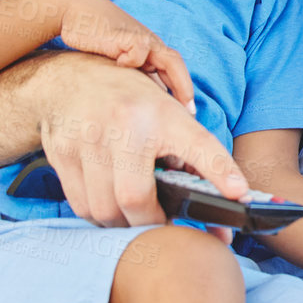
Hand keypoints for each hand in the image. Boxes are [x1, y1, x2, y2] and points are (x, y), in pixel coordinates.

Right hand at [33, 52, 246, 228]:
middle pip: (135, 200)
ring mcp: (88, 140)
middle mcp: (124, 125)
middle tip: (163, 222)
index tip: (240, 195)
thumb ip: (190, 150)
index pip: (199, 145)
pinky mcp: (61, 154)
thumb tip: (224, 196)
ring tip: (136, 214)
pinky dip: (101, 215)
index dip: (220, 172)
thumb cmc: (129, 100)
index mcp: (161, 114)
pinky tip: (111, 205)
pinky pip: (82, 206)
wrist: (69, 79)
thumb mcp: (166, 112)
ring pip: (106, 210)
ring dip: (124, 223)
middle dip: (152, 222)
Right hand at [47, 0, 195, 114]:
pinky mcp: (127, 36)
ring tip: (173, 105)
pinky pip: (139, 53)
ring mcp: (140, 39)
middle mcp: (150, 44)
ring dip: (176, 82)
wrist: (76, 11)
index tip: (190, 113)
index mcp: (150, 49)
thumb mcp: (115, 59)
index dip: (182, 90)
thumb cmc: (94, 37)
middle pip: (176, 65)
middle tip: (190, 113)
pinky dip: (133, 62)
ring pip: (169, 60)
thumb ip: (130, 74)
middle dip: (184, 89)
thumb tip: (143, 100)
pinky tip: (119, 66)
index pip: (173, 70)